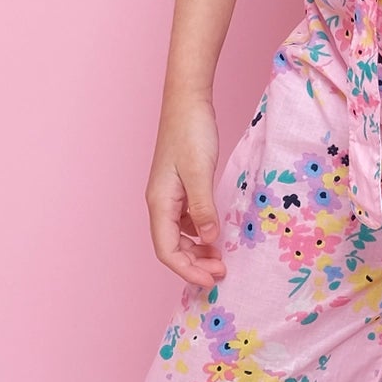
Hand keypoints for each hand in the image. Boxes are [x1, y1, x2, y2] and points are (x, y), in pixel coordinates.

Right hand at [147, 93, 227, 286]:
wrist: (188, 101)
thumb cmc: (191, 132)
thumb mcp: (200, 172)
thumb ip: (203, 208)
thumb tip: (208, 240)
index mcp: (159, 202)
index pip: (166, 250)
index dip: (187, 269)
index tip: (211, 280)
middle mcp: (160, 203)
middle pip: (171, 247)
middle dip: (194, 264)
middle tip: (222, 272)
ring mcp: (169, 195)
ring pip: (178, 235)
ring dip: (197, 251)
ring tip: (220, 259)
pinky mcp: (180, 187)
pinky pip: (186, 221)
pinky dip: (200, 233)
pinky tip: (215, 235)